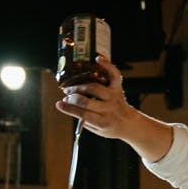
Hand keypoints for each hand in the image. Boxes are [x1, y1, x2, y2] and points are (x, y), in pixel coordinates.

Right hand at [54, 55, 173, 161]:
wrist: (128, 123)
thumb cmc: (109, 126)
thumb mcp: (97, 129)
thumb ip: (85, 120)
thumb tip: (67, 105)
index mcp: (103, 122)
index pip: (83, 114)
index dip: (69, 109)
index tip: (59, 104)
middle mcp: (109, 108)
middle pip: (87, 101)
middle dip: (73, 98)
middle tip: (65, 96)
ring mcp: (114, 96)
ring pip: (95, 87)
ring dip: (79, 86)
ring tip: (70, 87)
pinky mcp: (118, 88)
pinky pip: (114, 74)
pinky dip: (107, 65)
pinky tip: (97, 59)